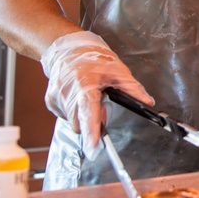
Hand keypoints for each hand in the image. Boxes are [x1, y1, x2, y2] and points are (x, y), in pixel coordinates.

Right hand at [40, 30, 153, 159]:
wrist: (68, 50)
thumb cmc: (93, 59)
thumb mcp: (118, 70)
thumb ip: (132, 88)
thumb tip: (147, 102)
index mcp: (84, 84)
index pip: (89, 112)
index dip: (92, 132)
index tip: (94, 148)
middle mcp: (67, 92)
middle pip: (81, 123)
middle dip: (94, 121)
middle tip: (102, 102)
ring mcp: (56, 97)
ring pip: (73, 122)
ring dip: (84, 115)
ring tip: (90, 96)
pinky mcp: (51, 102)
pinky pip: (66, 116)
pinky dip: (75, 112)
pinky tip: (79, 97)